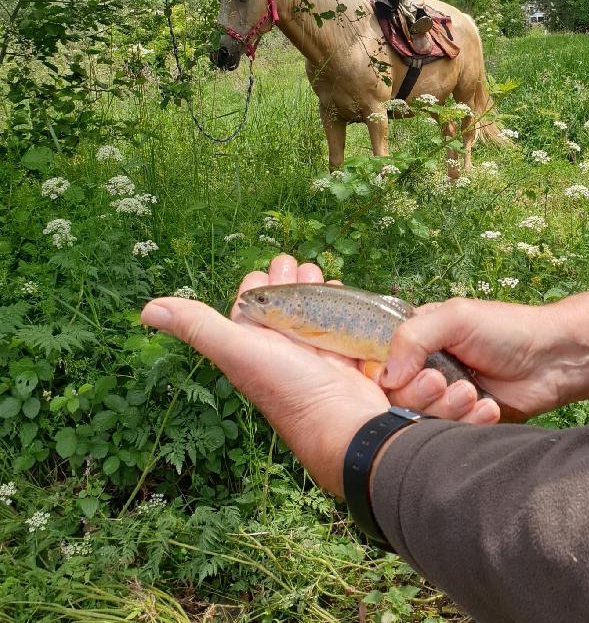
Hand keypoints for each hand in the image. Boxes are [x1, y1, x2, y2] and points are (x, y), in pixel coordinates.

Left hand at [141, 256, 495, 492]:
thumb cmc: (288, 388)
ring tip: (318, 272)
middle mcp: (280, 349)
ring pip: (311, 309)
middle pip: (282, 303)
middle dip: (288, 279)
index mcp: (252, 345)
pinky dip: (339, 303)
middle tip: (296, 264)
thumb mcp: (238, 351)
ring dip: (314, 287)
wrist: (342, 424)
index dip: (255, 285)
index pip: (249, 305)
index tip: (265, 270)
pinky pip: (339, 322)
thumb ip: (199, 326)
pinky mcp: (342, 355)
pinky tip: (341, 291)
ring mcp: (312, 352)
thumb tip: (147, 309)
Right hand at [381, 279, 588, 421]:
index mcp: (416, 341)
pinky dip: (468, 424)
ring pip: (420, 421)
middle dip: (421, 395)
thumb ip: (412, 337)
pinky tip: (488, 408)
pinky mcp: (463, 422)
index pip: (380, 368)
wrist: (553, 359)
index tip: (411, 376)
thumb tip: (386, 378)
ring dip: (446, 410)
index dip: (390, 378)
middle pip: (396, 400)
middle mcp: (424, 370)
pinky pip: (448, 435)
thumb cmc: (506, 329)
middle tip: (446, 382)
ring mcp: (444, 398)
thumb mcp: (455, 318)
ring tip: (473, 394)